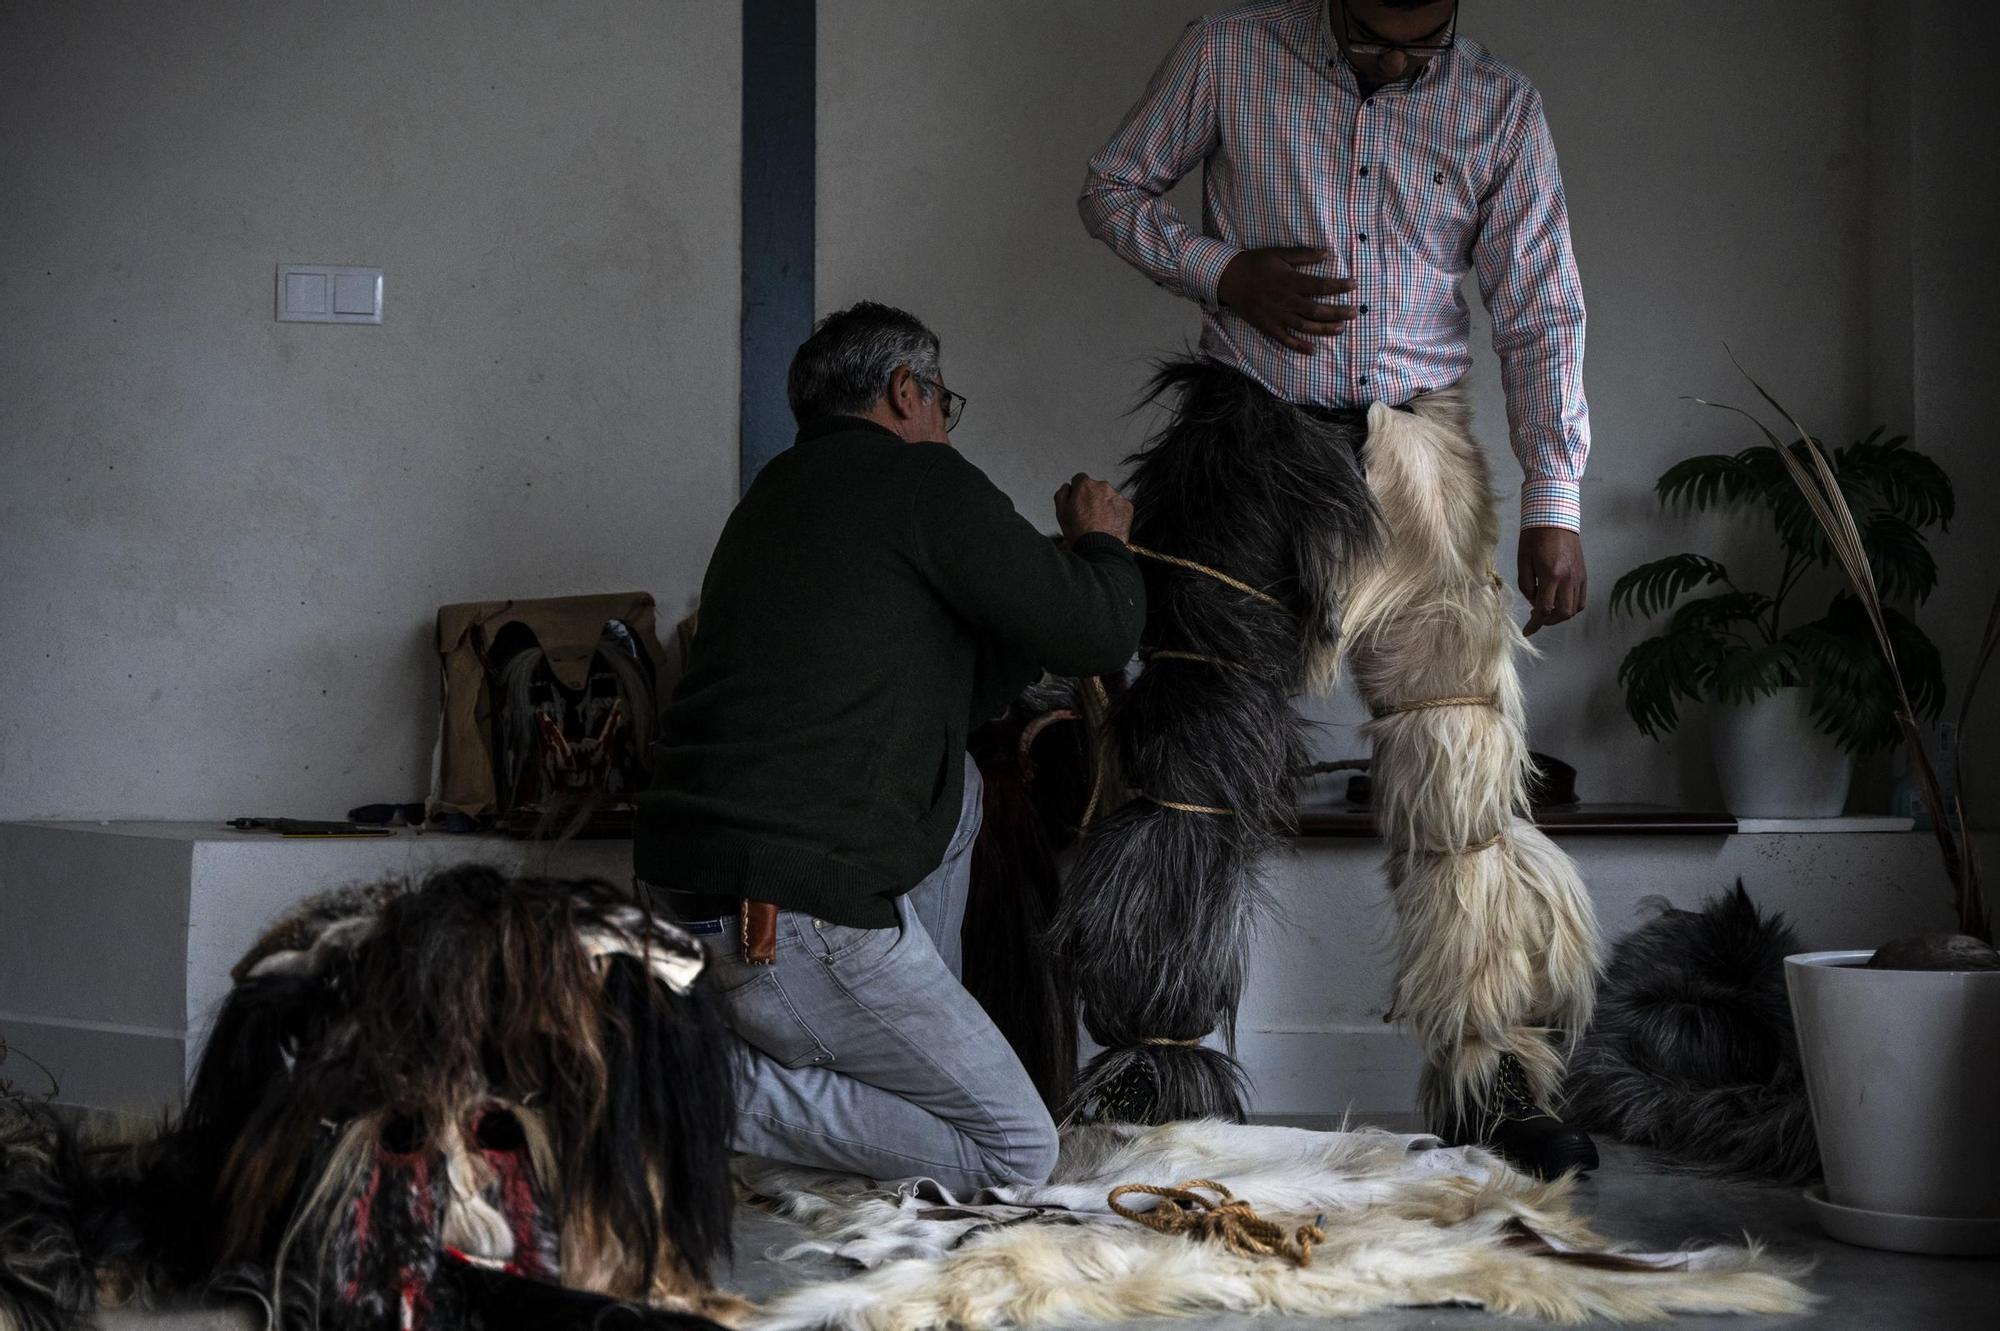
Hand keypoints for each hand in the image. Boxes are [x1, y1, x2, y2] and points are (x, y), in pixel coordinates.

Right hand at [1054, 473, 1132, 543]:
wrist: (1099, 547)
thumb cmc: (1080, 532)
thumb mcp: (1060, 512)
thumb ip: (1062, 493)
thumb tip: (1067, 487)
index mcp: (1085, 485)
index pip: (1079, 479)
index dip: (1077, 491)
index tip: (1077, 500)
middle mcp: (1102, 487)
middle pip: (1095, 488)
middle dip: (1092, 498)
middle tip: (1087, 515)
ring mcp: (1117, 496)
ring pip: (1108, 497)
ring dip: (1104, 505)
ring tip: (1098, 522)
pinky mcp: (1127, 507)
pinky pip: (1119, 506)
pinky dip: (1115, 513)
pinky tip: (1108, 524)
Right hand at [1215, 247, 1357, 352]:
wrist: (1228, 278)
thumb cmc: (1256, 263)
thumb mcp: (1279, 253)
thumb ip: (1303, 255)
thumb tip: (1326, 254)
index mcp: (1290, 281)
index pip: (1320, 285)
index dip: (1339, 286)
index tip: (1355, 285)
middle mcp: (1286, 301)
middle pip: (1316, 309)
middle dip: (1337, 312)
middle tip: (1354, 312)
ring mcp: (1276, 316)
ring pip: (1304, 326)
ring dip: (1324, 329)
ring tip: (1341, 329)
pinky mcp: (1267, 326)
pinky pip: (1285, 339)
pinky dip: (1298, 346)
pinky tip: (1312, 350)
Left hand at [1518, 527, 1585, 636]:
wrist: (1555, 517)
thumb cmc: (1534, 537)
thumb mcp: (1523, 561)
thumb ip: (1527, 586)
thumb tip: (1534, 602)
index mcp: (1551, 574)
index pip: (1545, 609)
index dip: (1535, 623)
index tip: (1528, 631)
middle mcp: (1569, 578)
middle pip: (1563, 613)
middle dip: (1548, 621)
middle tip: (1536, 618)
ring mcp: (1579, 576)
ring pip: (1574, 609)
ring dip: (1560, 616)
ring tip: (1546, 610)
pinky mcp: (1583, 574)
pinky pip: (1581, 599)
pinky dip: (1571, 606)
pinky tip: (1559, 602)